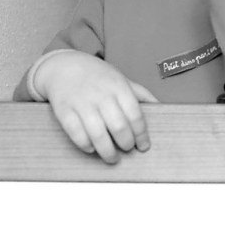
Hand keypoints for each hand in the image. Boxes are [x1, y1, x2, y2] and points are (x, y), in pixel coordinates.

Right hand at [35, 51, 157, 163]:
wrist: (64, 66)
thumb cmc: (97, 75)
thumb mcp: (121, 78)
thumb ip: (140, 93)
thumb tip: (161, 107)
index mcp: (118, 86)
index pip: (135, 115)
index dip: (141, 134)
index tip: (144, 146)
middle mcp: (101, 95)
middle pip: (119, 126)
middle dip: (126, 143)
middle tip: (128, 149)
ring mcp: (82, 103)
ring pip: (98, 134)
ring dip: (107, 151)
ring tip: (113, 157)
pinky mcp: (64, 111)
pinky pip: (76, 134)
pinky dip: (86, 145)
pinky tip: (92, 148)